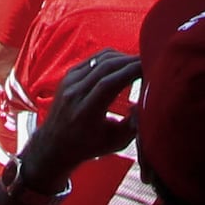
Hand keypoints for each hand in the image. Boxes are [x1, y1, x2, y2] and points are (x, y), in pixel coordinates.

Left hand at [11, 50, 142, 189]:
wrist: (55, 144)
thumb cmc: (89, 147)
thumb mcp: (115, 143)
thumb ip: (133, 125)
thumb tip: (146, 103)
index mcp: (85, 112)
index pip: (109, 83)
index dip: (130, 71)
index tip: (149, 67)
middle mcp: (74, 93)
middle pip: (105, 67)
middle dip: (130, 61)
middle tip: (149, 61)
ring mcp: (69, 82)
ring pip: (100, 59)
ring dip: (122, 57)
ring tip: (138, 63)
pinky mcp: (69, 75)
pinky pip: (94, 59)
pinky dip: (111, 58)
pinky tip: (123, 64)